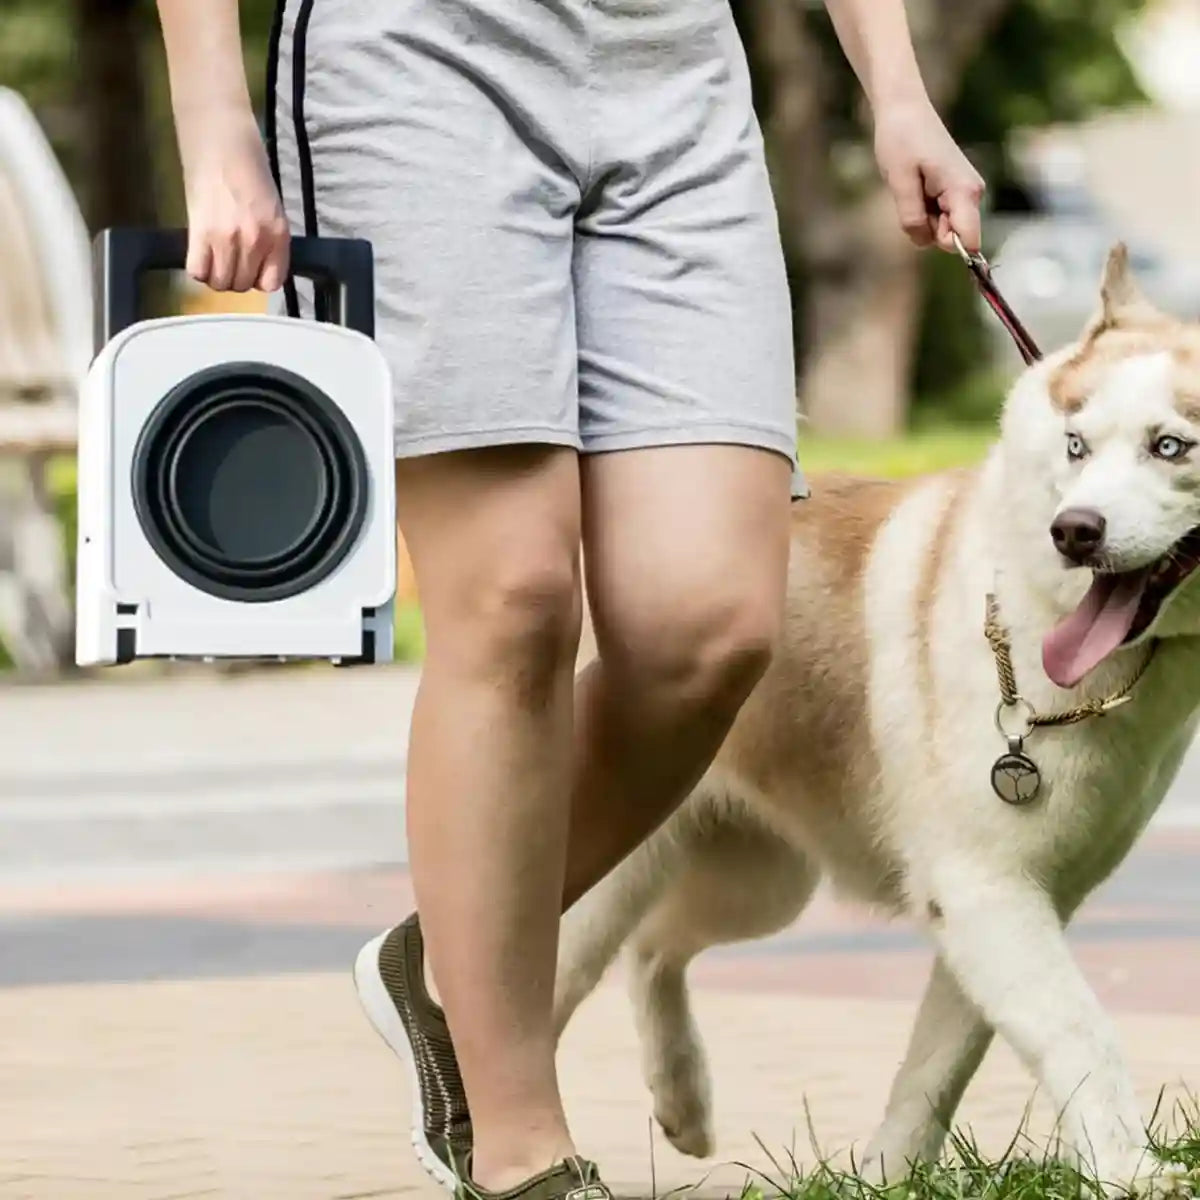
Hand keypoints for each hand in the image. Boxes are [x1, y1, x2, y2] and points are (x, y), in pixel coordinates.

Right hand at [178, 109, 289, 291]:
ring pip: (220, 282)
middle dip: (234, 277)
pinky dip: (197, 268)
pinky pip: (197, 270)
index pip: (271, 283)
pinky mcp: (201, 231)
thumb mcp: (272, 208)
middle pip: (242, 285)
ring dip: (215, 275)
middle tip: (226, 259)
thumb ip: (269, 239)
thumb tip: (259, 266)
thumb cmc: (249, 168)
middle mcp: (256, 241)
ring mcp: (228, 239)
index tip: (249, 268)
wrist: (222, 139)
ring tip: (212, 257)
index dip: (258, 279)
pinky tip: (198, 254)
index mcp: (278, 235)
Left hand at [872, 96, 984, 253]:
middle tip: (911, 199)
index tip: (925, 231)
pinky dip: (922, 211)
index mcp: (964, 191)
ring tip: (912, 188)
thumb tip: (925, 241)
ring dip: (922, 219)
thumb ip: (912, 216)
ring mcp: (964, 194)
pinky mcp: (955, 193)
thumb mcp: (899, 182)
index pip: (969, 241)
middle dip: (927, 230)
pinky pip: (938, 218)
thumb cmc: (900, 140)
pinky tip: (916, 188)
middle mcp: (971, 194)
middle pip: (950, 239)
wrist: (904, 110)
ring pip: (941, 230)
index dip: (948, 247)